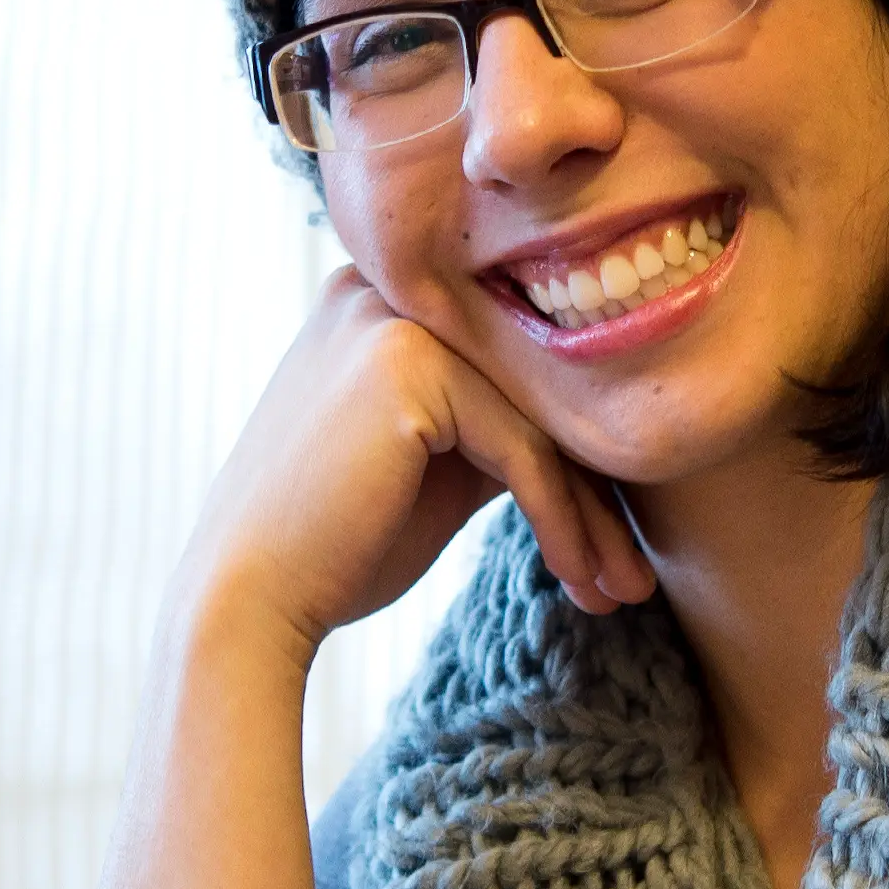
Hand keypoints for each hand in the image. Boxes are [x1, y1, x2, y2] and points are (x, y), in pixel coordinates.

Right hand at [173, 267, 657, 666]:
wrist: (251, 601)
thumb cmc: (339, 547)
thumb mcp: (439, 469)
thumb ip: (501, 429)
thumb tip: (602, 436)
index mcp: (392, 299)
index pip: (519, 374)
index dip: (580, 459)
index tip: (620, 546)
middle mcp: (391, 287)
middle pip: (536, 391)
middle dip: (598, 494)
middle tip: (636, 578)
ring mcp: (397, 316)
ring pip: (540, 423)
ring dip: (594, 520)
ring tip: (625, 593)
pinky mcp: (408, 364)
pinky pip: (521, 450)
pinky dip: (563, 523)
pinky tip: (582, 581)